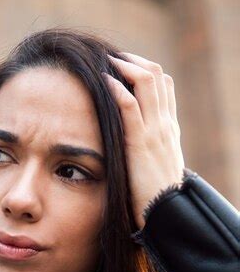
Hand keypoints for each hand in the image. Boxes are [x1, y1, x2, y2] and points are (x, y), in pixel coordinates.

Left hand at [102, 51, 184, 229]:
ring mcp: (155, 131)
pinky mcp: (141, 143)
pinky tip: (104, 81)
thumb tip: (127, 146)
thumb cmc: (155, 197)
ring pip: (147, 82)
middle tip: (112, 56)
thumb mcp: (154, 169)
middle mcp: (165, 124)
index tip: (123, 66)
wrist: (165, 215)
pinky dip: (117, 88)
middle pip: (157, 76)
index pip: (163, 87)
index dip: (144, 70)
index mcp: (168, 129)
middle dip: (133, 61)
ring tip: (106, 61)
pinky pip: (130, 106)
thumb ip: (145, 152)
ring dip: (125, 66)